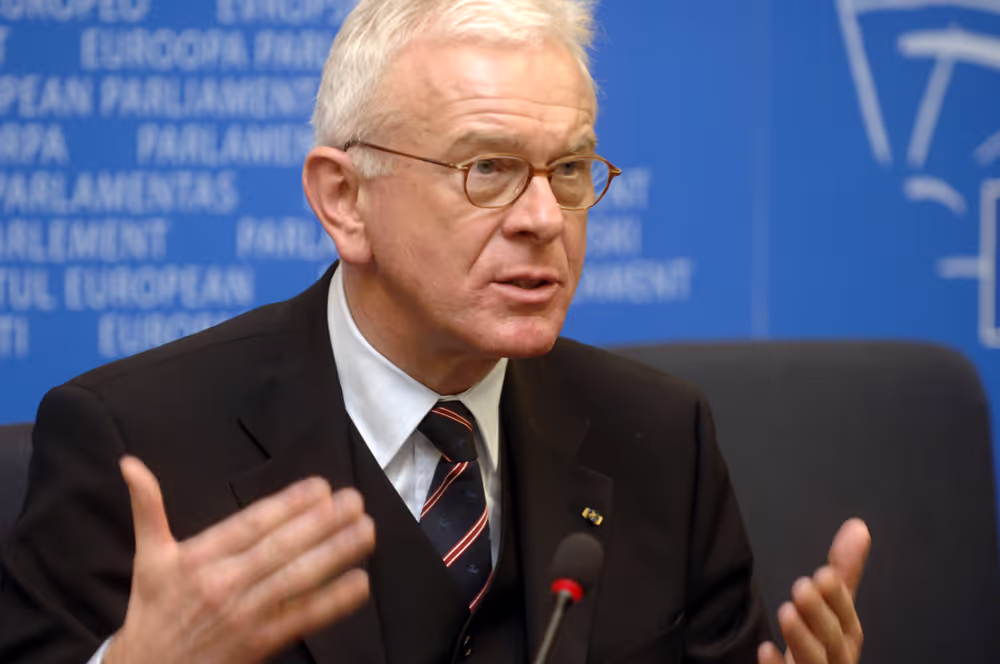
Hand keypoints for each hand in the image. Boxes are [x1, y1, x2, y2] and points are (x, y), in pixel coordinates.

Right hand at [104, 456, 374, 663]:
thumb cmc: (153, 610)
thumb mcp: (148, 557)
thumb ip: (147, 507)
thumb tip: (129, 463)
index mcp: (199, 557)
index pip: (251, 524)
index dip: (288, 504)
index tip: (321, 487)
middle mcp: (223, 583)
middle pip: (281, 547)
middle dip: (323, 522)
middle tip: (356, 500)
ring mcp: (244, 615)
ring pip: (297, 579)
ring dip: (336, 554)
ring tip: (366, 531)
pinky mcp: (260, 644)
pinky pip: (302, 619)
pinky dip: (333, 602)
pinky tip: (360, 583)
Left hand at [757, 518, 870, 663]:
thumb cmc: (821, 649)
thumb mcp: (833, 611)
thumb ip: (844, 573)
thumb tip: (858, 528)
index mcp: (844, 641)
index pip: (847, 622)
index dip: (838, 600)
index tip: (824, 575)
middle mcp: (834, 661)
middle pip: (834, 643)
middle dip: (821, 616)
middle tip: (802, 588)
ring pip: (815, 663)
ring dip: (802, 639)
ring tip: (787, 612)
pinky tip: (766, 649)